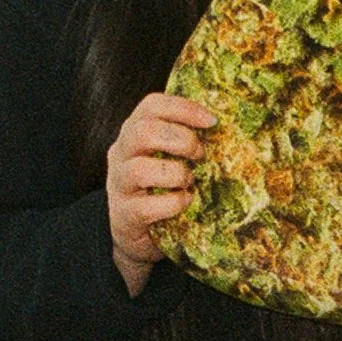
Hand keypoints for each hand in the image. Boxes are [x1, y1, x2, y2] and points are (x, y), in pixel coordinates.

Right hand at [106, 93, 215, 296]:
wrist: (133, 234)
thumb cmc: (159, 188)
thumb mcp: (165, 156)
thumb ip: (182, 139)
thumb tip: (222, 124)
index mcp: (133, 132)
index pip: (151, 106)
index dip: (183, 108)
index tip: (211, 121)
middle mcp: (120, 154)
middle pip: (143, 132)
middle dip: (181, 141)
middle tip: (200, 154)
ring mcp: (119, 185)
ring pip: (140, 169)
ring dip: (176, 174)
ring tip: (190, 181)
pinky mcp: (124, 215)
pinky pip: (147, 207)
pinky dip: (173, 203)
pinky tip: (185, 202)